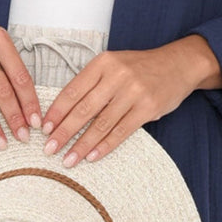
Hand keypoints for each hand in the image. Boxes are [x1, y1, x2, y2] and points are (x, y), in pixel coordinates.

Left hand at [39, 35, 221, 167]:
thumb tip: (63, 113)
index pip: (73, 90)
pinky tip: (92, 156)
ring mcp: (134, 92)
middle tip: (49, 148)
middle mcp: (117, 75)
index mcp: (103, 63)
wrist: (178, 64)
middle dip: (64, 131)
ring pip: (101, 123)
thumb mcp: (114, 65)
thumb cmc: (140, 67)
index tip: (43, 128)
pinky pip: (121, 131)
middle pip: (84, 109)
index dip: (56, 111)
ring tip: (68, 159)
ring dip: (82, 144)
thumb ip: (93, 84)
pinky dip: (104, 146)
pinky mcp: (148, 108)